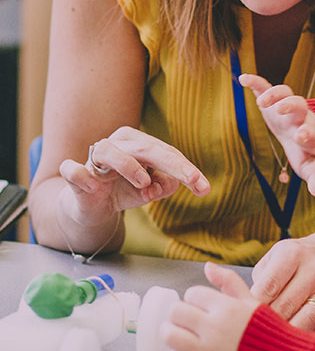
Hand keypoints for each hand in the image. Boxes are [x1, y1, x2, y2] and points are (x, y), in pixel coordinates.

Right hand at [58, 126, 209, 226]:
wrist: (92, 207)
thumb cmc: (123, 191)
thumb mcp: (149, 191)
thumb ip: (162, 186)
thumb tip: (169, 184)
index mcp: (138, 143)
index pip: (166, 153)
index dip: (186, 170)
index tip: (204, 189)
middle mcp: (117, 144)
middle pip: (146, 148)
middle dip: (173, 165)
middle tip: (193, 181)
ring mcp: (93, 158)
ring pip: (109, 151)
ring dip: (129, 166)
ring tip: (144, 183)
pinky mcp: (75, 175)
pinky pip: (74, 170)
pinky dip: (82, 175)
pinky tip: (94, 186)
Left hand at [163, 263, 259, 350]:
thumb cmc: (269, 331)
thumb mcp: (252, 301)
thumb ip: (229, 281)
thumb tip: (208, 266)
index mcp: (226, 308)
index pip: (192, 294)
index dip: (195, 297)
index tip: (201, 304)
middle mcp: (214, 329)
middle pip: (175, 312)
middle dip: (178, 313)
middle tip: (186, 317)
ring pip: (170, 336)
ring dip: (172, 332)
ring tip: (182, 333)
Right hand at [239, 73, 314, 196]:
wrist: (307, 133)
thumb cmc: (307, 152)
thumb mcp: (311, 166)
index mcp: (308, 134)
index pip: (309, 130)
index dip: (306, 132)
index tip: (302, 136)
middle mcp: (299, 117)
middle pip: (299, 104)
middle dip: (291, 105)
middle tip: (281, 110)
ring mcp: (286, 106)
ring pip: (285, 92)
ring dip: (274, 94)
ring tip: (261, 102)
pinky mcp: (274, 100)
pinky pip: (266, 87)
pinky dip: (255, 82)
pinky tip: (243, 78)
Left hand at [250, 229, 314, 331]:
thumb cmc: (298, 259)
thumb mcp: (275, 256)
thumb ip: (258, 279)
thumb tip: (241, 306)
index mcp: (293, 254)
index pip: (267, 287)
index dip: (251, 305)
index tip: (240, 315)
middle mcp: (314, 271)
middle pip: (283, 307)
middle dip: (264, 321)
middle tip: (250, 329)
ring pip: (301, 322)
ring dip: (282, 333)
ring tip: (269, 336)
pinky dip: (299, 338)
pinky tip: (288, 338)